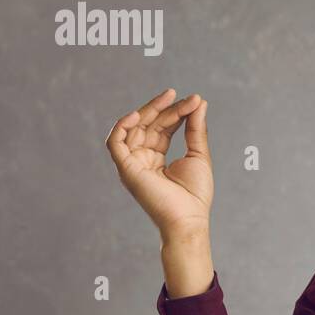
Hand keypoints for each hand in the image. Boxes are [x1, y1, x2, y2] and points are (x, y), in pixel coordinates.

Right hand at [106, 88, 212, 238]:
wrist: (189, 219)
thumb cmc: (195, 194)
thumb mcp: (198, 155)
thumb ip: (196, 129)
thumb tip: (199, 102)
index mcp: (157, 158)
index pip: (162, 128)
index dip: (176, 112)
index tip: (194, 100)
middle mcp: (142, 159)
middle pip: (148, 125)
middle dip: (165, 108)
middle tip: (180, 95)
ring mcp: (132, 164)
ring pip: (134, 128)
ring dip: (150, 110)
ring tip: (169, 98)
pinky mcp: (126, 170)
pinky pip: (115, 143)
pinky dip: (122, 126)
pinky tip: (140, 113)